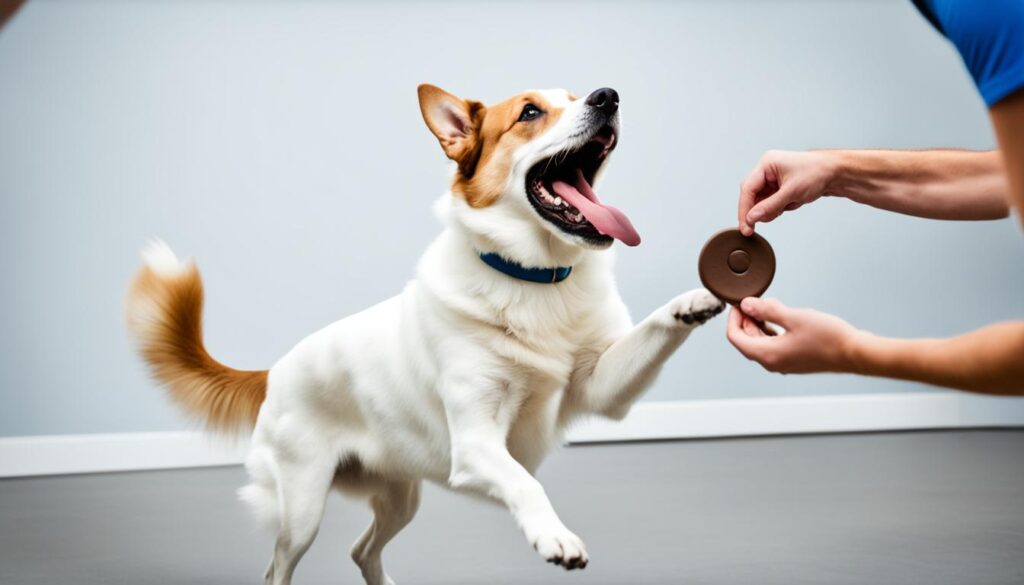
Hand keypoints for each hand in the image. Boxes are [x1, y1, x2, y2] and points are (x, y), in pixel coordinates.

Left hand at [726, 297, 861, 373]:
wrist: (855, 352)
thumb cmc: (828, 337)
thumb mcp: (793, 317)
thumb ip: (766, 310)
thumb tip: (746, 305)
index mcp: (767, 354)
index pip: (735, 337)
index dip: (733, 318)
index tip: (739, 302)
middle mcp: (772, 363)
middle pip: (746, 340)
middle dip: (746, 319)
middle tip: (753, 301)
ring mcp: (783, 363)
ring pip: (760, 342)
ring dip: (759, 324)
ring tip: (767, 306)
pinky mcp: (794, 360)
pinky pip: (773, 345)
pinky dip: (771, 330)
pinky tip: (780, 316)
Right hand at [738, 150, 840, 234]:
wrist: (838, 173)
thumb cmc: (818, 173)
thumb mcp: (791, 192)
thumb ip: (769, 206)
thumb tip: (751, 218)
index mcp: (767, 164)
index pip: (748, 188)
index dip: (744, 209)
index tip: (745, 226)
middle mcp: (768, 170)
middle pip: (752, 195)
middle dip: (757, 210)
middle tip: (755, 228)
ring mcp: (774, 178)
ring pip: (762, 201)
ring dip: (770, 209)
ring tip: (787, 206)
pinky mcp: (781, 187)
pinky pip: (771, 202)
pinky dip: (778, 208)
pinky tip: (792, 204)